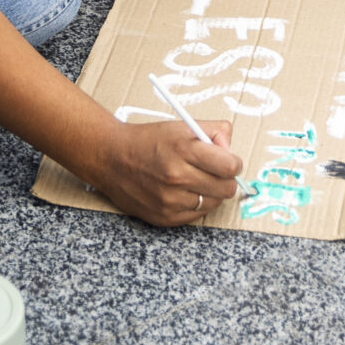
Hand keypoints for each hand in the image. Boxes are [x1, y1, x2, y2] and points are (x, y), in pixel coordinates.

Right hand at [90, 112, 240, 226]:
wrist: (111, 159)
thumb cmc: (148, 140)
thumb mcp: (182, 125)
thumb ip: (215, 131)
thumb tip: (231, 150)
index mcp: (183, 150)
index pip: (229, 166)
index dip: (233, 163)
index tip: (228, 161)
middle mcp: (177, 177)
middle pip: (225, 189)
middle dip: (224, 179)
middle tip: (214, 171)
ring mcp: (170, 201)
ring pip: (213, 204)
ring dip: (210, 193)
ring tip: (195, 180)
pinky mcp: (164, 218)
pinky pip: (196, 216)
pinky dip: (195, 204)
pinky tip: (184, 192)